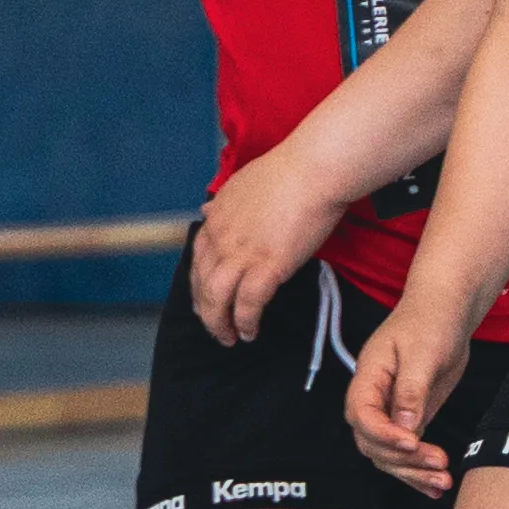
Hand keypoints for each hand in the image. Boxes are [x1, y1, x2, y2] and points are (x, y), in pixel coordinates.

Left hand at [186, 150, 345, 347]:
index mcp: (215, 219)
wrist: (311, 170)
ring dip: (219, 323)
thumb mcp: (241, 185)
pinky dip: (245, 321)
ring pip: (216, 298)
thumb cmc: (287, 174)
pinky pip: (248, 303)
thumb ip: (223, 204)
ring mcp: (241, 253)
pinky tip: (250, 332)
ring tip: (229, 338)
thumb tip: (207, 209)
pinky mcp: (267, 265)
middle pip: (201, 284)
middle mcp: (220, 238)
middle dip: (205, 312)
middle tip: (214, 328)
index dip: (197, 285)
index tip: (203, 300)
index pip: (196, 260)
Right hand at [343, 306, 469, 491]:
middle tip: (438, 464)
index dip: (383, 434)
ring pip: (388, 454)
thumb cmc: (430, 323)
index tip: (413, 442)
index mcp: (368, 378)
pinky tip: (435, 487)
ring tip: (443, 482)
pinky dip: (419, 471)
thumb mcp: (422, 353)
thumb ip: (411, 391)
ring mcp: (390, 411)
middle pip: (372, 442)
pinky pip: (407, 452)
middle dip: (403, 459)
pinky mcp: (410, 418)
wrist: (445, 313)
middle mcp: (373, 398)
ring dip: (413, 472)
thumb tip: (404, 426)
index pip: (361, 415)